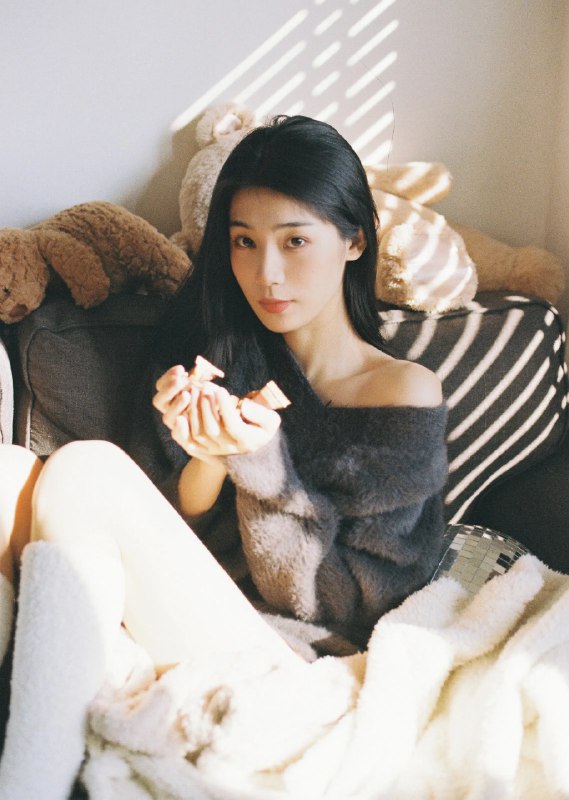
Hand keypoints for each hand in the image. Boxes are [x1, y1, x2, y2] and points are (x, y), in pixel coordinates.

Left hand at [153, 366, 280, 460]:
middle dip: (206, 406)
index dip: (225, 407)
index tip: (221, 389)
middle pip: (213, 429)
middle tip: (204, 387)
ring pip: (199, 434)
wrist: (251, 446)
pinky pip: (189, 442)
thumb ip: (261, 414)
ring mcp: (214, 450)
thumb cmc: (261, 428)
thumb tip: (243, 407)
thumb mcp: (271, 421)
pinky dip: (182, 430)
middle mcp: (228, 448)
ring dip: (194, 411)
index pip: (233, 425)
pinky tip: (180, 413)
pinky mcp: (203, 450)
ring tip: (194, 391)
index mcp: (246, 440)